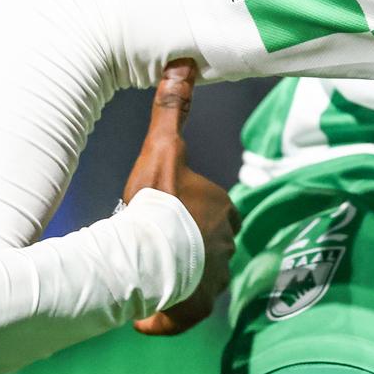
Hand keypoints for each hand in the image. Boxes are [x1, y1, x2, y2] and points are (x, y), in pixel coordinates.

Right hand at [122, 60, 239, 335]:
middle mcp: (227, 243)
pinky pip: (187, 309)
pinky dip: (171, 309)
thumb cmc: (156, 202)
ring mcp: (215, 277)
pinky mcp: (198, 305)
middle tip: (159, 238)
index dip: (193, 208)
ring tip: (154, 269)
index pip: (216, 208)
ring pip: (201, 273)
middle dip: (190, 241)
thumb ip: (172, 110)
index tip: (170, 211)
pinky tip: (151, 307)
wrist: (146, 256)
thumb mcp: (162, 149)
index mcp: (223, 208)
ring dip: (182, 273)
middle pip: (210, 241)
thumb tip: (181, 65)